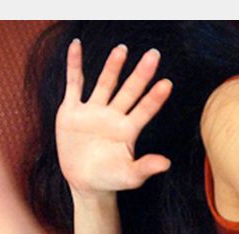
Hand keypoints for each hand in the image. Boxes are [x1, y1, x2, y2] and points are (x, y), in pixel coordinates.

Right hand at [56, 39, 172, 198]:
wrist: (84, 182)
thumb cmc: (110, 179)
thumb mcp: (128, 176)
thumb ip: (144, 168)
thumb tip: (166, 163)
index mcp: (128, 130)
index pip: (145, 110)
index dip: (155, 98)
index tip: (166, 84)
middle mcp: (113, 116)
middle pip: (128, 91)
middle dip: (140, 74)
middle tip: (154, 55)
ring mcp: (92, 111)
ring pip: (104, 84)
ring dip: (112, 67)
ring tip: (122, 50)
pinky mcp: (72, 111)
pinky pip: (73, 84)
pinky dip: (74, 65)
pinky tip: (76, 46)